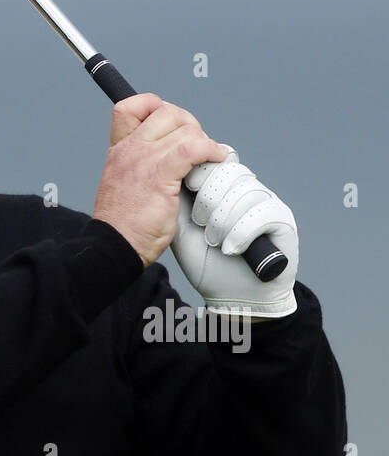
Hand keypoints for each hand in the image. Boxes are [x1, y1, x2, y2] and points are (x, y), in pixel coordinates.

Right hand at [92, 94, 229, 268]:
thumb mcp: (125, 182)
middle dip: (188, 123)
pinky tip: (216, 158)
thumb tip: (177, 155)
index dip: (154, 106)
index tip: (171, 123)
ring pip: (184, 129)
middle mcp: (130, 149)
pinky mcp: (161, 174)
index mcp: (119, 149)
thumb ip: (142, 164)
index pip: (129, 107)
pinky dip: (210, 149)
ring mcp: (144, 159)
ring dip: (203, 140)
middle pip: (166, 111)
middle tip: (197, 144)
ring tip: (208, 156)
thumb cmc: (124, 222)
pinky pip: (193, 148)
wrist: (116, 244)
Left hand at [171, 149, 298, 316]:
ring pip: (246, 190)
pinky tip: (230, 248)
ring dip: (223, 218)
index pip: (217, 159)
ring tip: (214, 240)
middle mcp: (248, 190)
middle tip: (200, 223)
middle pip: (230, 170)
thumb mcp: (183, 227)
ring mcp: (267, 202)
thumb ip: (178, 198)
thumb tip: (172, 168)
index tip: (188, 186)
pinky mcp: (284, 220)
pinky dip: (241, 232)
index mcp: (225, 187)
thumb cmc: (207, 262)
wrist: (232, 297)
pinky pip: (262, 212)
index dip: (202, 169)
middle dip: (209, 197)